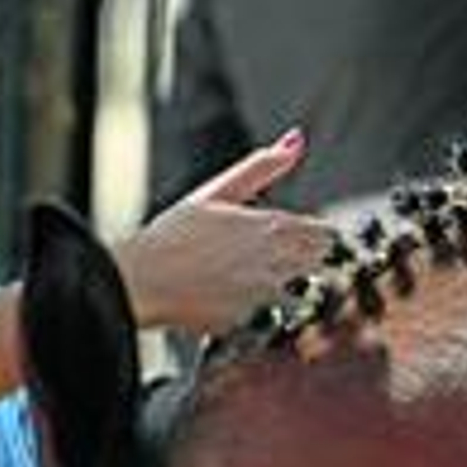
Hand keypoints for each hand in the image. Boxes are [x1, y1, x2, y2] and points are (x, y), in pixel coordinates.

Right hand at [116, 130, 336, 334]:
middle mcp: (276, 262)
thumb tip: (297, 140)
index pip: (324, 235)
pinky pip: (280, 324)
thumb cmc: (172, 236)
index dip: (317, 240)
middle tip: (279, 266)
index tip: (303, 243)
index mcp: (271, 226)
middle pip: (320, 266)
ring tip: (256, 288)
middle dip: (309, 264)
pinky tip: (245, 310)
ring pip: (306, 297)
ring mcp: (267, 297)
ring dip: (295, 293)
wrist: (142, 281)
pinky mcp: (254, 326)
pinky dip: (273, 318)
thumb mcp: (216, 191)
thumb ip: (262, 167)